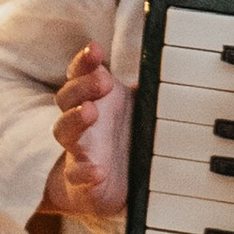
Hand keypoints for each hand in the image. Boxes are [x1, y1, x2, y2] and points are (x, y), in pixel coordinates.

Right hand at [40, 45, 129, 219]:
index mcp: (92, 99)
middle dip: (84, 86)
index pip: (81, 74)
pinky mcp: (81, 177)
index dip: (85, 60)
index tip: (96, 49)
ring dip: (75, 119)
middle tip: (104, 81)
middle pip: (68, 97)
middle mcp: (80, 120)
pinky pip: (78, 174)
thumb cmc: (118, 137)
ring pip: (65, 131)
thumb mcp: (135, 108)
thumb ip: (146, 89)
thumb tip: (168, 67)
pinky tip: (98, 170)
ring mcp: (77, 148)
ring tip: (90, 111)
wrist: (102, 184)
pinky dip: (85, 171)